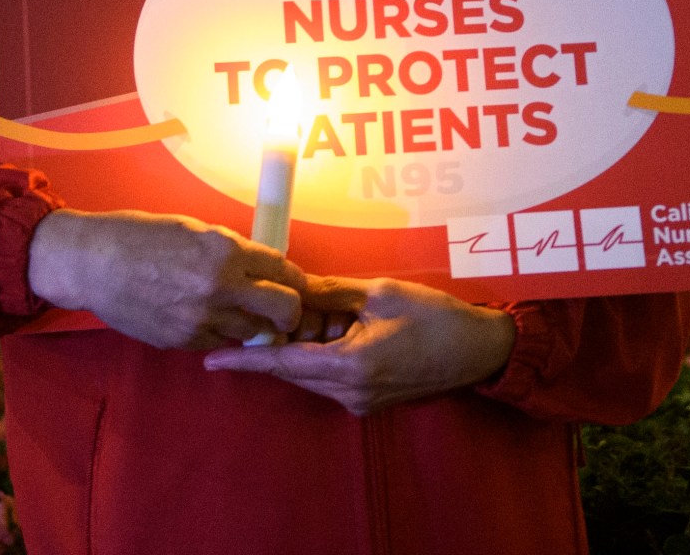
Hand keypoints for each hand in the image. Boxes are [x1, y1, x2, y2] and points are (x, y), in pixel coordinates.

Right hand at [27, 209, 314, 349]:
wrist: (94, 263)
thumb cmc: (140, 236)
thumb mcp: (194, 230)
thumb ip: (231, 250)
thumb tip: (259, 267)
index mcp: (225, 251)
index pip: (284, 271)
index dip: (294, 279)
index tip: (294, 284)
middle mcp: (220, 287)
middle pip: (284, 310)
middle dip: (290, 312)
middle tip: (282, 311)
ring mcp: (202, 319)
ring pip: (252, 332)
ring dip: (252, 324)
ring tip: (236, 312)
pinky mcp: (183, 341)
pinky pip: (217, 342)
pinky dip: (217, 333)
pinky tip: (200, 317)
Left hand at [200, 277, 516, 415]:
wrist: (479, 350)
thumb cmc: (435, 318)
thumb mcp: (379, 293)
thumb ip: (330, 292)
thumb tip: (291, 287)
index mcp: (349, 366)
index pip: (282, 364)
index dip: (244, 361)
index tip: (210, 361)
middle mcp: (349, 393)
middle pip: (293, 370)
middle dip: (276, 343)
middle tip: (266, 313)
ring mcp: (360, 402)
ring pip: (311, 374)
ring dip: (304, 347)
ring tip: (317, 314)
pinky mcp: (370, 400)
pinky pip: (330, 378)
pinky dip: (323, 355)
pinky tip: (336, 329)